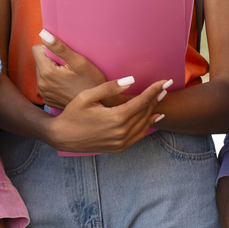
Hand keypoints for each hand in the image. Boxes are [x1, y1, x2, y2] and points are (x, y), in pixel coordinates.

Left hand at [31, 31, 105, 109]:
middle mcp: (41, 84)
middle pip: (40, 61)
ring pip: (42, 72)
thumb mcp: (79, 62)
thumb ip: (60, 47)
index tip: (62, 55)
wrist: (97, 105)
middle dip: (51, 60)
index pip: (36, 50)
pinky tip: (67, 85)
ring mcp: (44, 94)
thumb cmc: (92, 82)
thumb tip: (44, 35)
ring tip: (68, 76)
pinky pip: (46, 84)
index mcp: (46, 72)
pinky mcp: (48, 100)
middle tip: (68, 66)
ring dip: (52, 71)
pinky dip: (54, 82)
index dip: (49, 49)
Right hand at [48, 77, 166, 153]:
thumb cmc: (73, 114)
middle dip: (156, 98)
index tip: (164, 81)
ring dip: (153, 111)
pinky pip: (138, 136)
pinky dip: (147, 126)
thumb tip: (132, 80)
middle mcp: (122, 131)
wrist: (63, 137)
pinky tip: (153, 118)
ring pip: (144, 124)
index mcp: (116, 117)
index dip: (154, 90)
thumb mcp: (87, 96)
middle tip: (165, 87)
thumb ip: (110, 87)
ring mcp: (121, 142)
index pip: (142, 101)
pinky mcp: (118, 147)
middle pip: (145, 112)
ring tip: (161, 99)